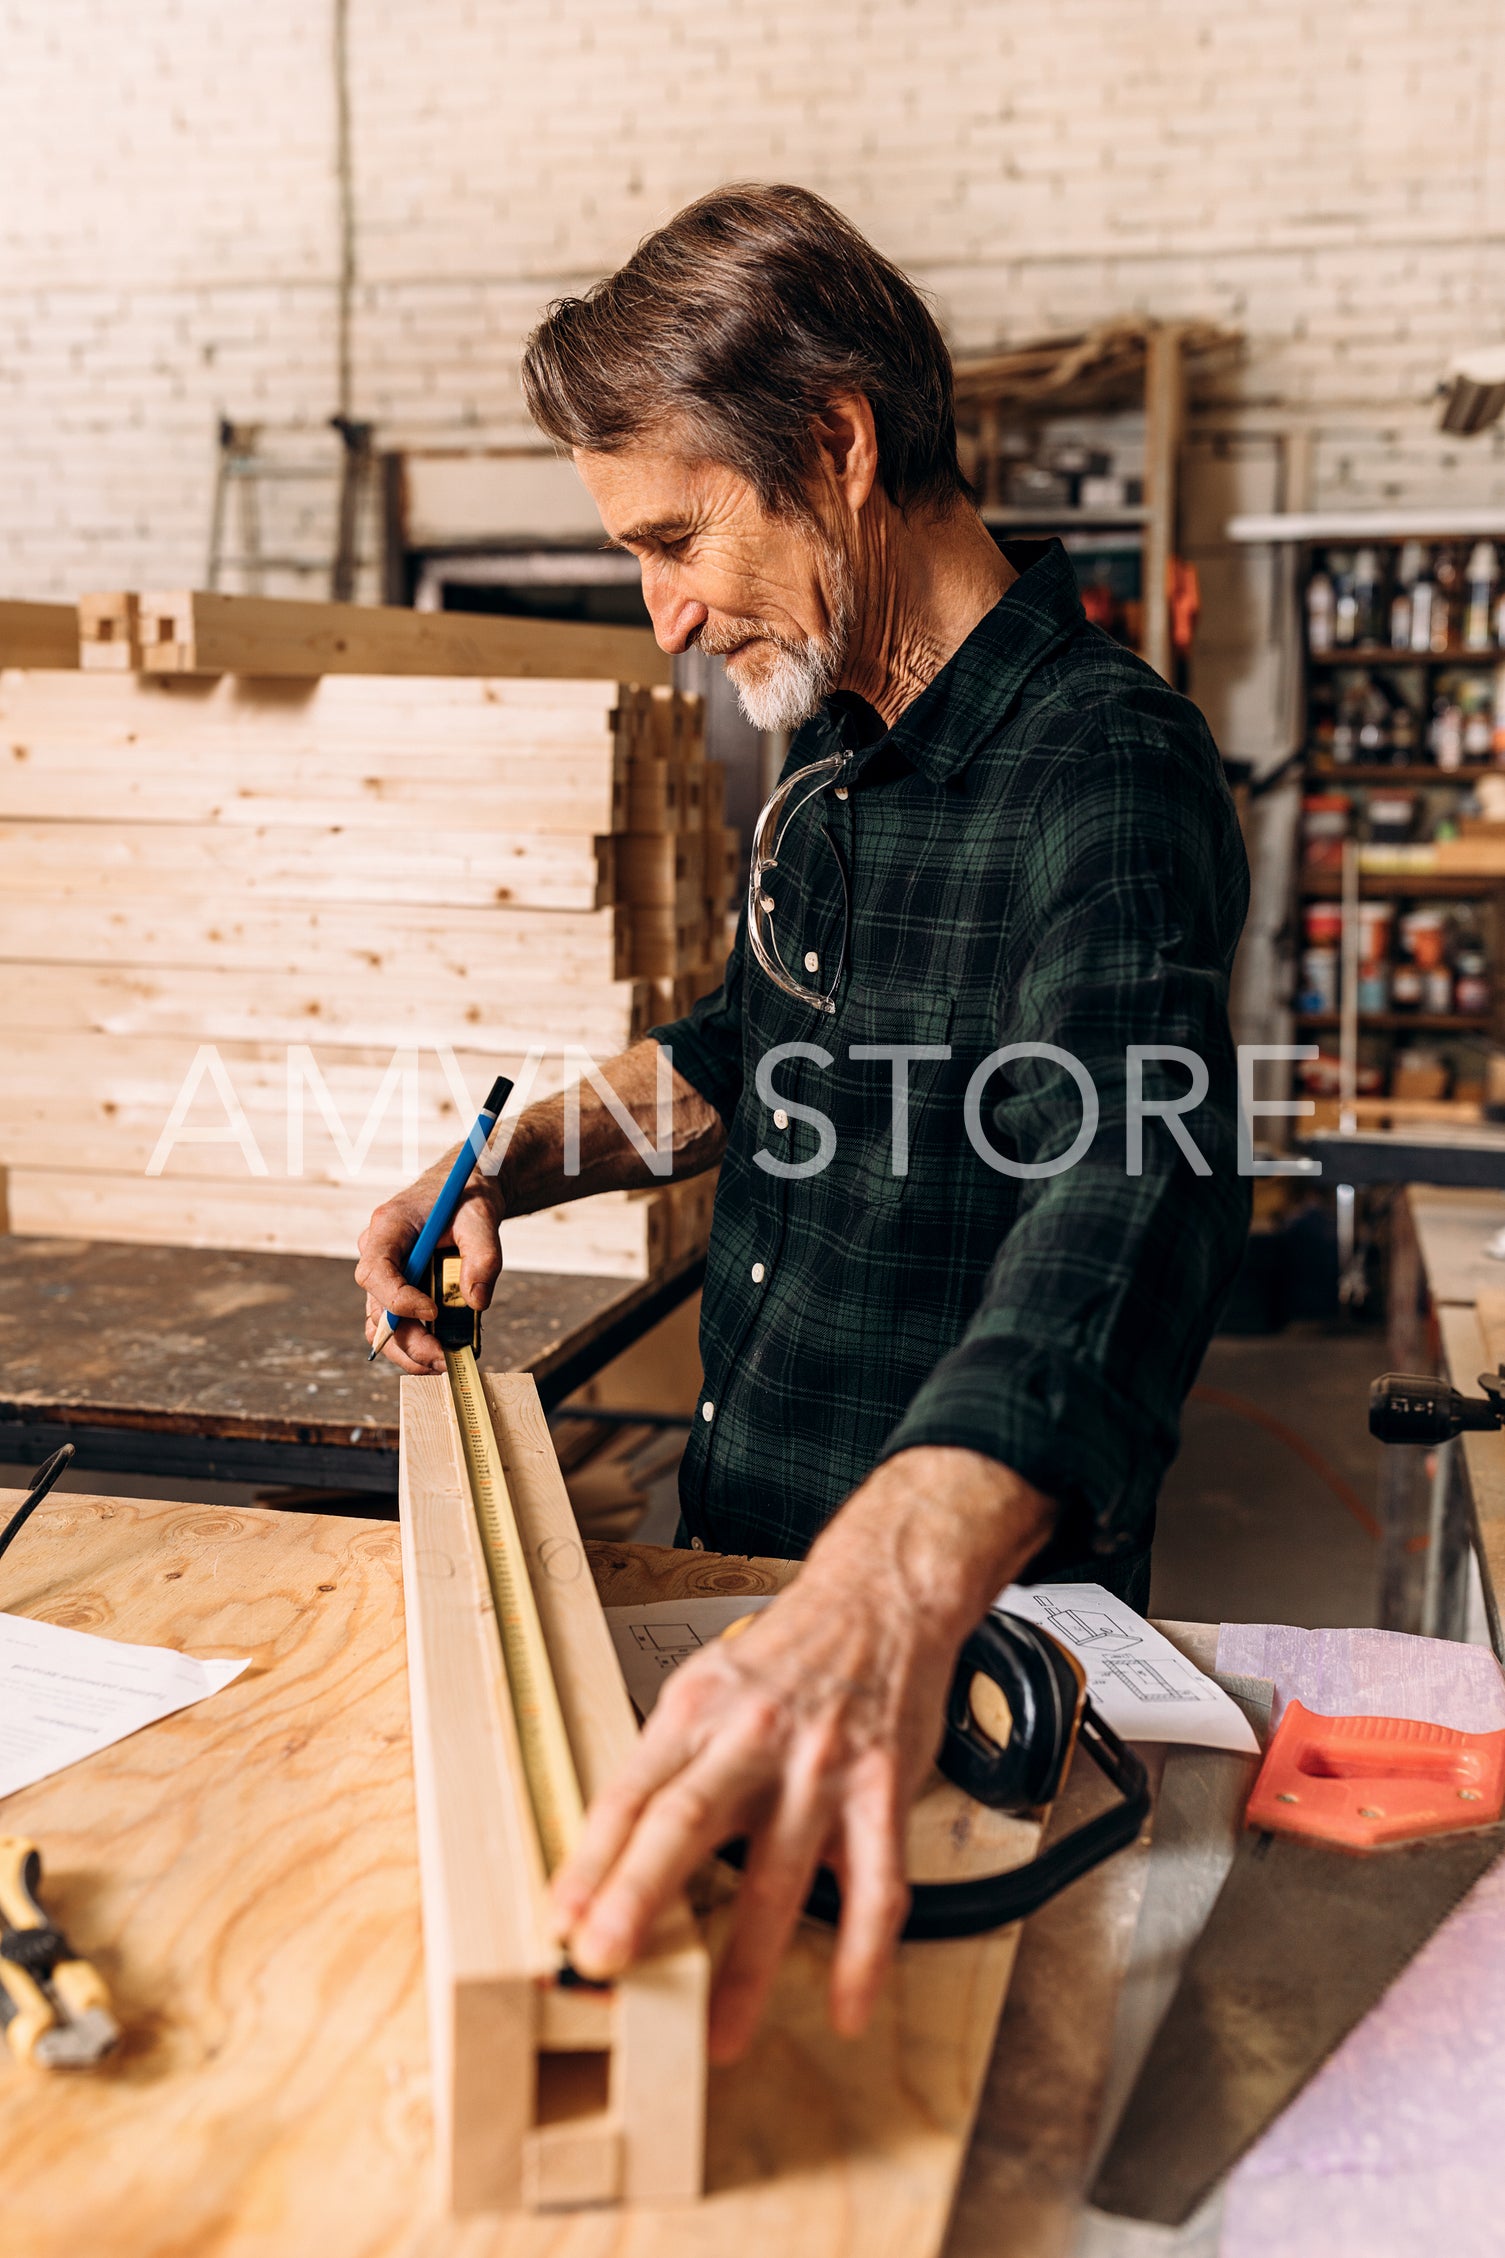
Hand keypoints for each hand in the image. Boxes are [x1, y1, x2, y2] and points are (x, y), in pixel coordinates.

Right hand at [354, 1166, 503, 1373]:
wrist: (464, 1189)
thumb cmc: (467, 1196)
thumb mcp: (483, 1216)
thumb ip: (483, 1255)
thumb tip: (477, 1301)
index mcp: (388, 1226)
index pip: (376, 1272)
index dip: (399, 1300)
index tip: (434, 1313)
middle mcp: (378, 1252)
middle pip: (377, 1308)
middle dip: (408, 1339)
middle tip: (442, 1359)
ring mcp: (385, 1274)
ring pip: (381, 1324)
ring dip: (408, 1350)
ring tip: (442, 1364)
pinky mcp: (398, 1288)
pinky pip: (396, 1323)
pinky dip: (414, 1343)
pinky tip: (440, 1353)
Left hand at [550, 1448, 1055, 2062]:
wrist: (879, 1598)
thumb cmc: (785, 1654)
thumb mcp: (707, 1684)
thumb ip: (669, 1758)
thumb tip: (610, 1844)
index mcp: (698, 1711)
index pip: (632, 1789)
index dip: (591, 1855)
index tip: (560, 1916)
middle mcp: (754, 1739)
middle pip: (686, 1820)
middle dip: (639, 1894)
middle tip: (603, 1958)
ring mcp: (821, 1768)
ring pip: (778, 1875)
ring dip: (746, 1964)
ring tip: (720, 2034)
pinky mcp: (882, 1791)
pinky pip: (877, 1886)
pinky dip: (863, 1955)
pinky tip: (848, 2006)